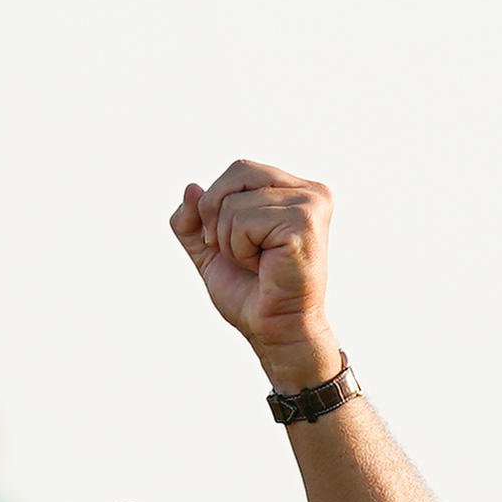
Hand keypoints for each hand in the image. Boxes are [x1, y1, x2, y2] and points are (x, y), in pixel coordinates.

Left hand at [171, 161, 341, 386]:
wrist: (275, 332)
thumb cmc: (251, 294)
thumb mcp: (211, 250)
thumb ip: (195, 219)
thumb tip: (190, 189)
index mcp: (296, 191)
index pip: (240, 169)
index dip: (217, 204)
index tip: (233, 244)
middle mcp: (311, 192)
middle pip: (237, 173)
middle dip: (219, 217)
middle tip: (243, 255)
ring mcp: (311, 205)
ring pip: (235, 203)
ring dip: (231, 242)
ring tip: (258, 265)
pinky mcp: (304, 223)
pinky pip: (243, 221)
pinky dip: (241, 250)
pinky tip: (264, 268)